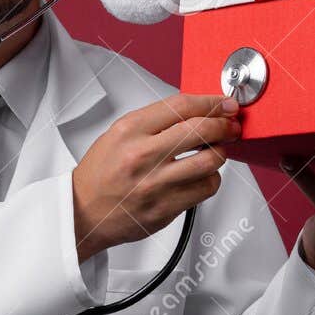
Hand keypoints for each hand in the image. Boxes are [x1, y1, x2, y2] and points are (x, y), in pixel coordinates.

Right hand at [72, 93, 241, 261]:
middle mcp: (142, 155)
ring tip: (216, 151)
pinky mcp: (165, 208)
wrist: (82, 212)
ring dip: (220, 153)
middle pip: (201, 131)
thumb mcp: (118, 134)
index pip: (182, 107)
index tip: (224, 104)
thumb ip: (155, 122)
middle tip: (231, 125)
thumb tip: (196, 112)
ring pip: (210, 162)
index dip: (211, 102)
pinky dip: (210, 179)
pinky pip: (204, 189)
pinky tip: (201, 176)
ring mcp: (155, 184)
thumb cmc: (100, 173)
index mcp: (130, 131)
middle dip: (225, 125)